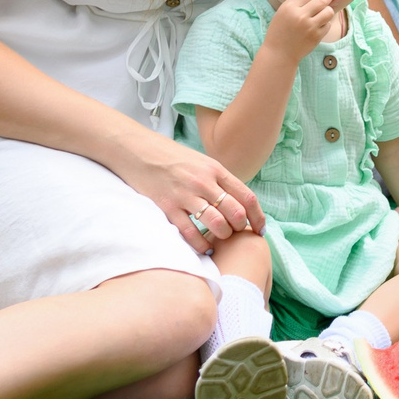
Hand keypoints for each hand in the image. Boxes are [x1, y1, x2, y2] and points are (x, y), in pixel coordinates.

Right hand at [120, 136, 265, 253]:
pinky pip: (190, 233)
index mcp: (216, 170)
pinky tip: (203, 247)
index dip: (258, 217)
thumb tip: (240, 203)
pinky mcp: (167, 207)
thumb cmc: (172, 159)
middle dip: (240, 229)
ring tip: (219, 239)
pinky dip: (201, 244)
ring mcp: (186, 195)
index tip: (260, 230)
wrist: (138, 150)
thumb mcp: (202, 163)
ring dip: (223, 236)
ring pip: (217, 224)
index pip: (247, 197)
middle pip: (236, 213)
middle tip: (235, 235)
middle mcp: (204, 182)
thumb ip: (220, 181)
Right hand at [263, 0, 340, 62]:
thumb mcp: (283, 11)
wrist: (279, 53)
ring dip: (328, 10)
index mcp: (289, 7)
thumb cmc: (280, 30)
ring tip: (324, 11)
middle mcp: (300, 15)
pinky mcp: (316, 37)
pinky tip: (319, 24)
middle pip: (322, 0)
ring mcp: (309, 27)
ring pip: (328, 12)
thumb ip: (298, 1)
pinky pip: (327, 24)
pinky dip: (325, 23)